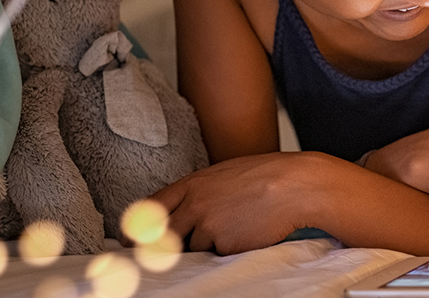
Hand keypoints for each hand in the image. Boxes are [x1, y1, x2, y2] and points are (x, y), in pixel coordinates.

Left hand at [149, 152, 322, 254]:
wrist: (297, 186)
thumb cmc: (268, 176)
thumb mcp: (225, 174)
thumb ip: (201, 190)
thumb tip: (186, 210)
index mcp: (193, 183)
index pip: (153, 208)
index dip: (140, 227)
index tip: (131, 239)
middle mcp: (194, 204)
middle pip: (165, 234)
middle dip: (166, 244)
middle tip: (168, 250)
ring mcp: (208, 225)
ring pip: (195, 246)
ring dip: (208, 243)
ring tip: (236, 225)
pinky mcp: (225, 244)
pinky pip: (218, 254)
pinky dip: (229, 249)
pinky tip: (248, 232)